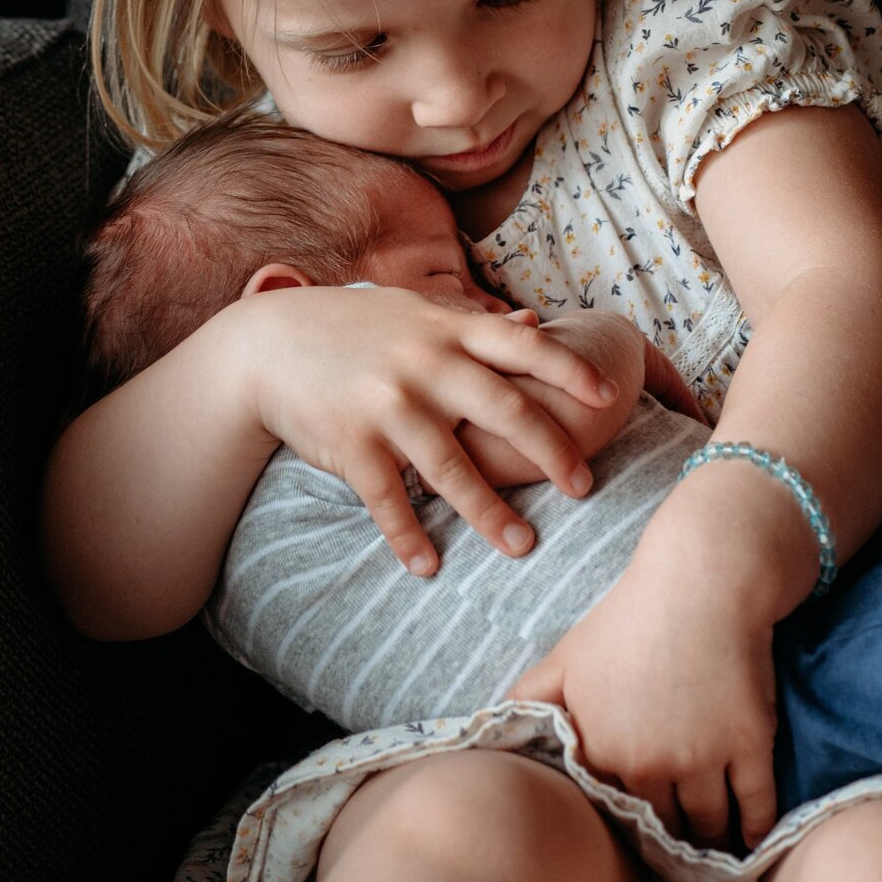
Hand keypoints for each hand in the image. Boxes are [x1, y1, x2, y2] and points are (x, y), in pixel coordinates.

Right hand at [240, 285, 618, 577]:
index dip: (571, 370)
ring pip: (453, 469)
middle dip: (552, 453)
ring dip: (491, 514)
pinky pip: (389, 502)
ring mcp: (389, 406)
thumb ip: (474, 324)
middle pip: (505, 411)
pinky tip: (429, 567)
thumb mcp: (415, 313)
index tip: (612, 397)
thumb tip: (536, 324)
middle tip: (585, 488)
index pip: (525, 346)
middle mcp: (426, 365)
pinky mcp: (352, 444)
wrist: (269, 343)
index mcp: (448, 330)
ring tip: (524, 547)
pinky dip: (409, 538)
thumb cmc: (355, 327)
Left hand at [511, 471, 782, 852]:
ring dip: (709, 840)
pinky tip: (752, 840)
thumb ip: (531, 696)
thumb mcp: (568, 654)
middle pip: (661, 825)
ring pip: (708, 826)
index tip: (633, 828)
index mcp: (602, 747)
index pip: (611, 812)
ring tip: (710, 847)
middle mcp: (648, 763)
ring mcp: (702, 758)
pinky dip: (757, 829)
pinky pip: (757, 808)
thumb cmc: (629, 614)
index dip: (624, 820)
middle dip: (667, 836)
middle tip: (674, 846)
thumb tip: (490, 724)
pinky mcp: (748, 745)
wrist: (701, 578)